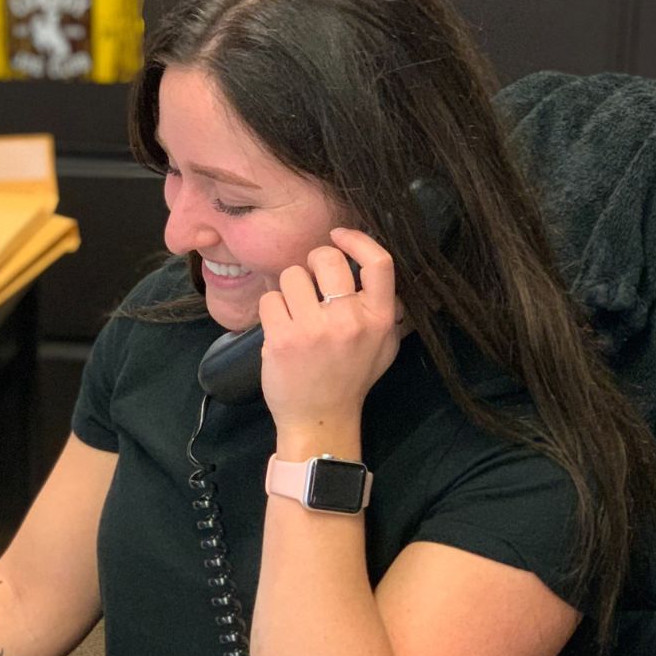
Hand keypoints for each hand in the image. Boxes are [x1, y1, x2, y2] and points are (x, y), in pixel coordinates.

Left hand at [258, 228, 399, 437]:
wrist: (319, 419)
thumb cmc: (351, 379)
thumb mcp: (384, 346)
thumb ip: (385, 309)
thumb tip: (371, 270)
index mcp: (379, 319)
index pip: (379, 263)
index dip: (357, 240)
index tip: (339, 236)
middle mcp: (349, 320)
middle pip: (327, 258)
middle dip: (313, 261)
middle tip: (311, 280)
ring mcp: (315, 329)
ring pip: (292, 275)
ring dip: (289, 288)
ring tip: (295, 311)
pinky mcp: (283, 338)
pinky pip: (270, 298)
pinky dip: (272, 308)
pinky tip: (280, 327)